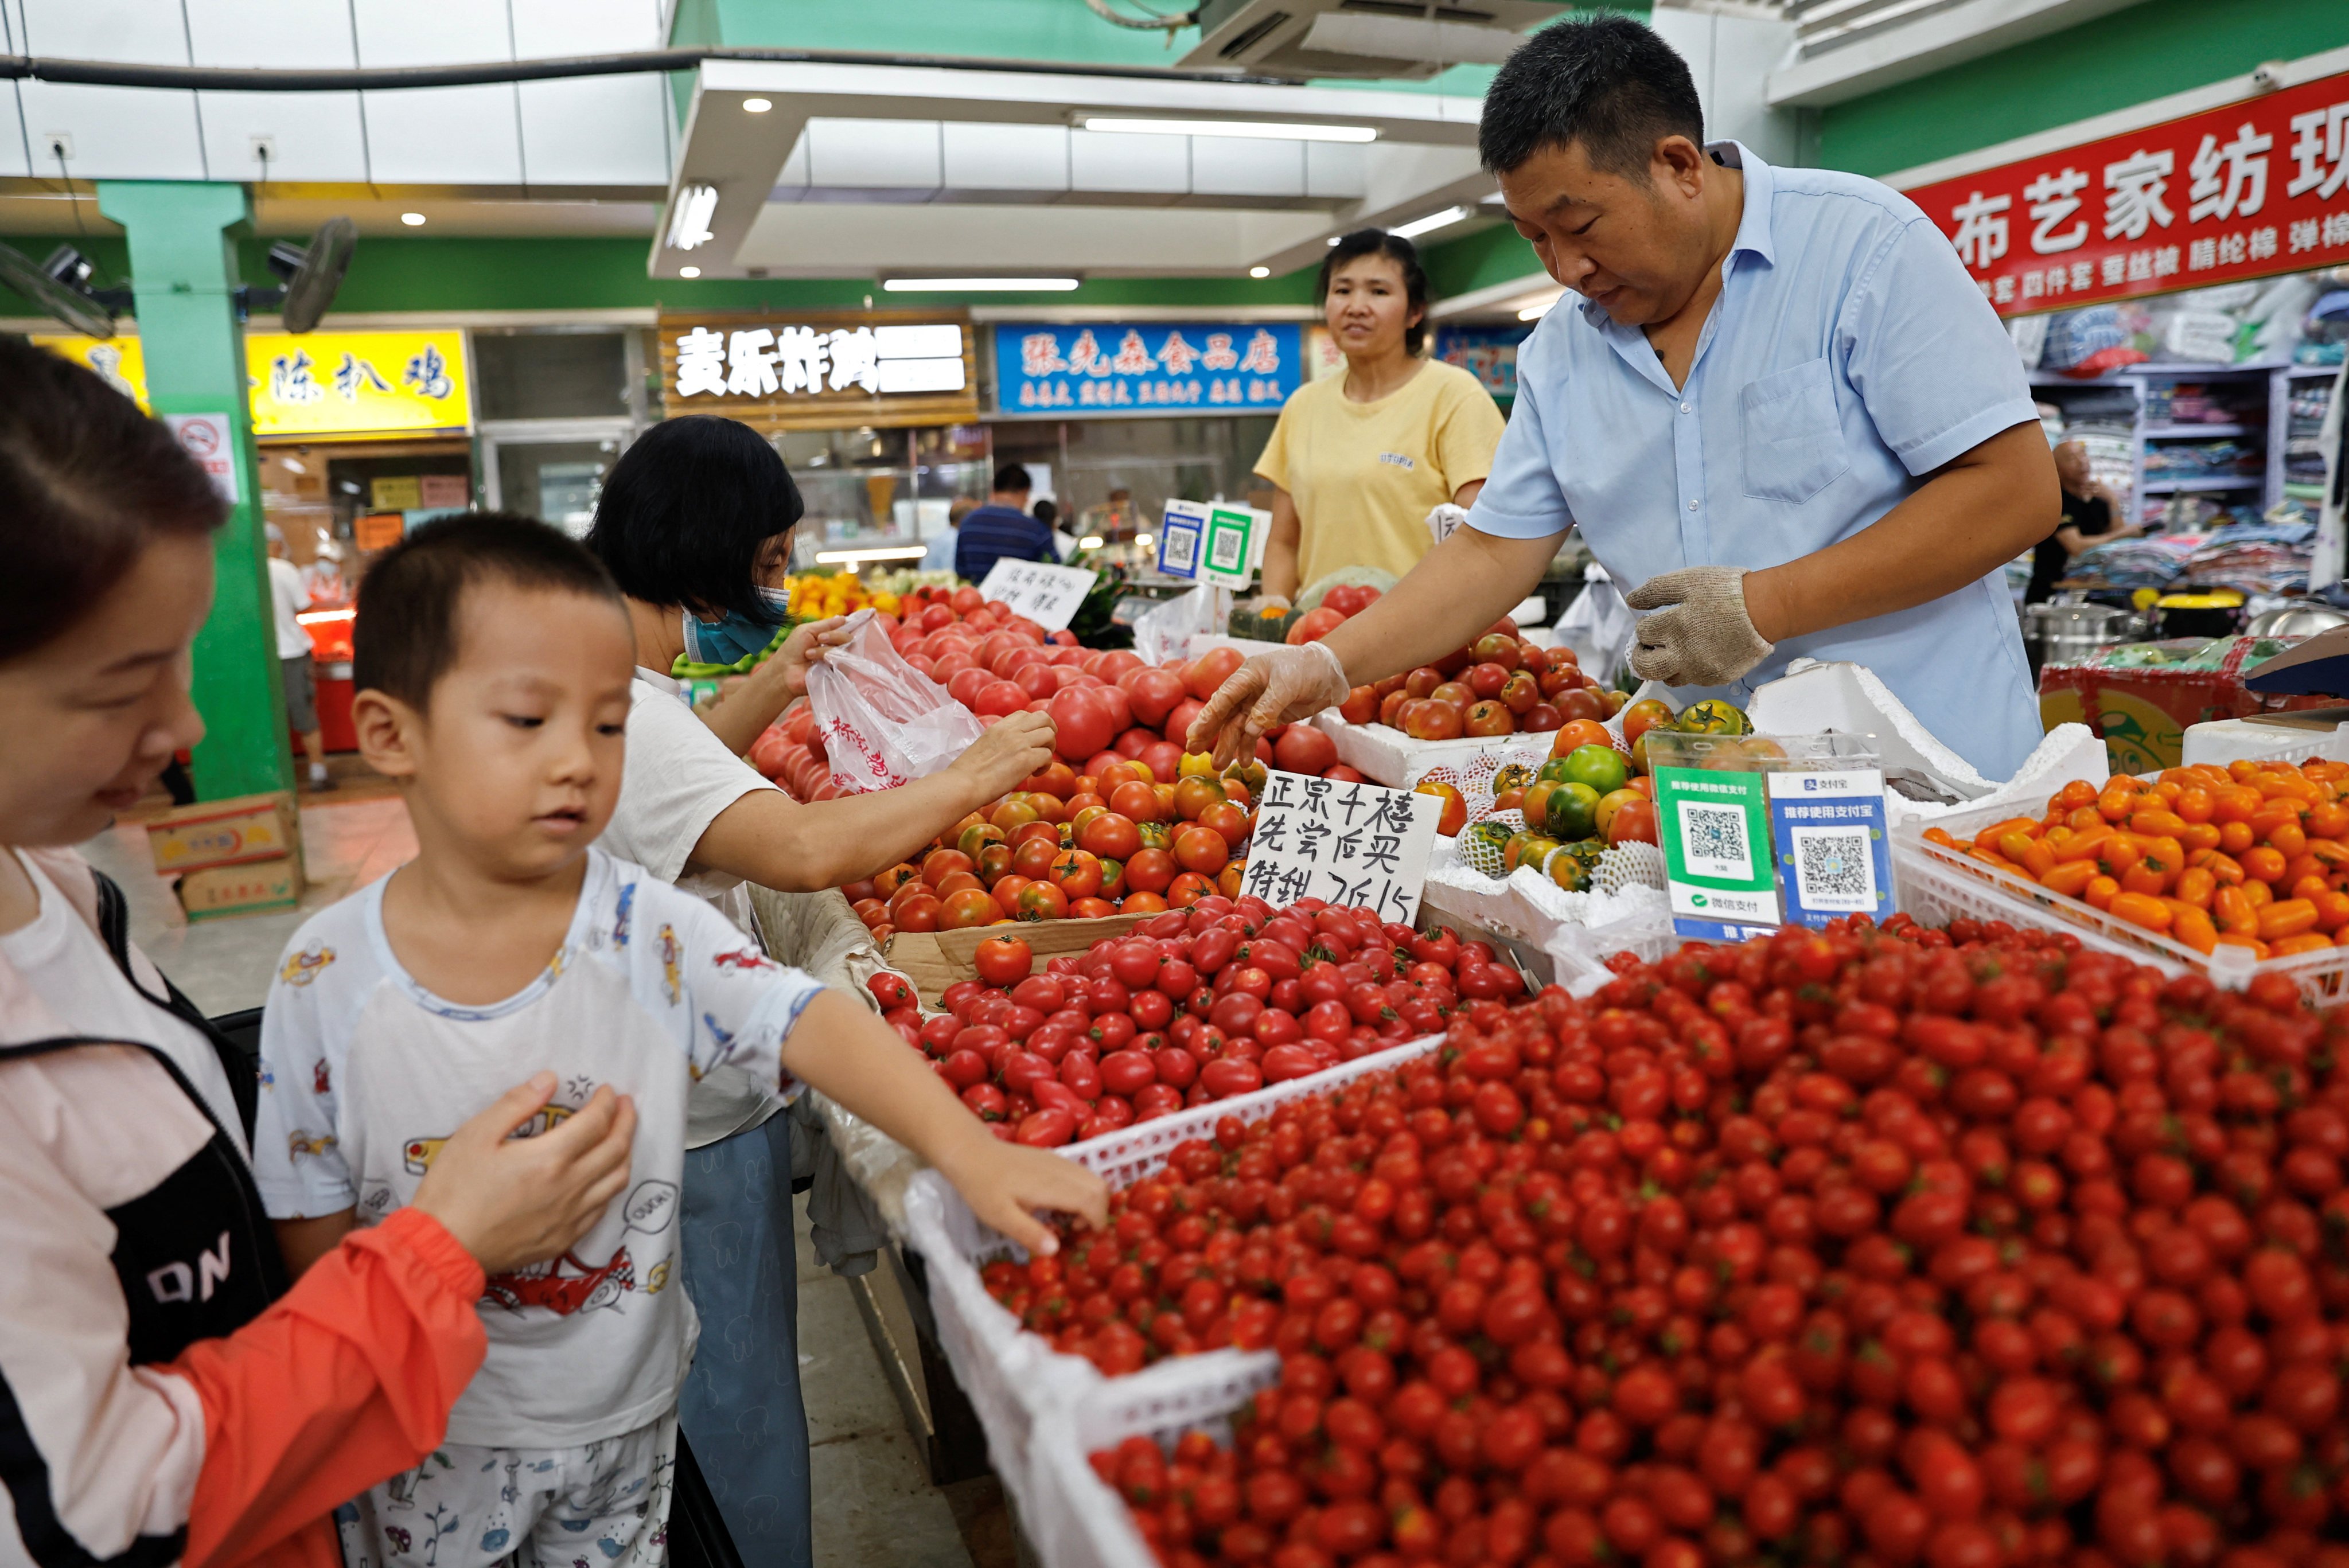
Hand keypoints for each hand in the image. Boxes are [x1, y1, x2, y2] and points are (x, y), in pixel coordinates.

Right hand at [410, 1073, 636, 1275]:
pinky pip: (600, 1210)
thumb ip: (516, 1104)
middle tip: (626, 1106)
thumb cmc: (453, 1190)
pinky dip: (609, 1188)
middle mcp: (569, 1189)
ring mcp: (569, 1218)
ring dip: (624, 1154)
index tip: (608, 1091)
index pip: (596, 1122)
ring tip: (620, 1139)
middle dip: (626, 1122)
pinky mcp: (562, 1240)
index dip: (607, 1102)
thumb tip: (549, 1080)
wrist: (442, 1249)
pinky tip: (601, 1180)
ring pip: (616, 1182)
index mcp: (550, 1159)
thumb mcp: (476, 1135)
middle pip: (616, 1150)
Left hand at [756, 616, 848, 701]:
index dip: (846, 625)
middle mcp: (835, 649)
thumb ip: (826, 624)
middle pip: (848, 638)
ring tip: (809, 654)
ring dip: (824, 649)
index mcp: (828, 637)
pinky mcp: (837, 674)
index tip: (843, 621)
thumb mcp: (807, 630)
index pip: (845, 629)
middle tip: (819, 638)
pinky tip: (816, 662)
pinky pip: (842, 663)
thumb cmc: (792, 650)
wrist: (785, 672)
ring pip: (845, 650)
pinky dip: (827, 658)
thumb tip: (844, 618)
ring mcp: (837, 662)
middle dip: (834, 636)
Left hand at [932, 1133, 1107, 1255]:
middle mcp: (1062, 1170)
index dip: (1097, 1223)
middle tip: (1075, 1231)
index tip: (1081, 1239)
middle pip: (1101, 1187)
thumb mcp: (1000, 1217)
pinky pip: (1081, 1174)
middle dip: (1099, 1212)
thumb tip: (1055, 1251)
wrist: (970, 1152)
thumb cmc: (983, 1187)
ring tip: (1066, 1221)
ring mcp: (1059, 1161)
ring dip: (1091, 1202)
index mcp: (1052, 1185)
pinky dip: (1082, 1191)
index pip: (1093, 1200)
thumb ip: (1029, 1233)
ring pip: (1093, 1179)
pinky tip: (1058, 1204)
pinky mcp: (1053, 1158)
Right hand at [954, 709, 1057, 797]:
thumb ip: (998, 743)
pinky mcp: (1027, 759)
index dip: (1033, 727)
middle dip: (1049, 732)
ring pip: (1050, 734)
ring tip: (1038, 764)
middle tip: (1043, 748)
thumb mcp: (982, 747)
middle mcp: (1011, 731)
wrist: (964, 784)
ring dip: (1049, 749)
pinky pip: (1048, 756)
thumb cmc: (967, 774)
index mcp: (998, 727)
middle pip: (1044, 718)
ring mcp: (1020, 743)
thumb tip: (1007, 752)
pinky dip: (1045, 766)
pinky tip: (1034, 775)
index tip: (1029, 742)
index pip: (1024, 714)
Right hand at [1186, 643, 1348, 769]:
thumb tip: (1249, 730)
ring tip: (1219, 766)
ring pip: (1237, 727)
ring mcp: (1258, 704)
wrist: (1331, 672)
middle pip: (1224, 713)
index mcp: (1248, 675)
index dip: (1209, 715)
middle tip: (1192, 750)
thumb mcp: (1288, 684)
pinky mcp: (1269, 716)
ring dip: (1228, 745)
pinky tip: (1244, 761)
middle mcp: (1248, 690)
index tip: (1195, 733)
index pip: (1224, 696)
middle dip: (1208, 732)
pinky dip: (1248, 747)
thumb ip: (1268, 706)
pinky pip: (1253, 734)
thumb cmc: (1308, 668)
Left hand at [1622, 566, 1774, 687]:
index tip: (1654, 620)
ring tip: (1673, 650)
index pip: (1643, 632)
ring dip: (1664, 666)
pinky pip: (1692, 681)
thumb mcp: (1688, 580)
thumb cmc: (1726, 591)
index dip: (1645, 625)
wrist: (1766, 609)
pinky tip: (1696, 654)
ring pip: (1668, 678)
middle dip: (1641, 656)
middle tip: (1648, 646)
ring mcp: (1700, 670)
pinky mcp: (1717, 678)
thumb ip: (1655, 590)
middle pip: (1645, 668)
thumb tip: (1631, 600)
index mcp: (1673, 627)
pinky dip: (1687, 670)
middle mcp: (1683, 654)